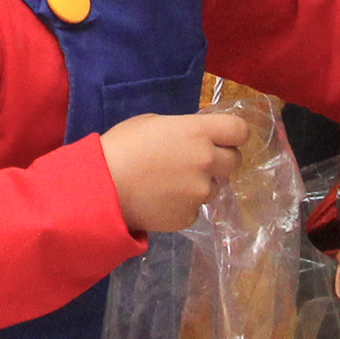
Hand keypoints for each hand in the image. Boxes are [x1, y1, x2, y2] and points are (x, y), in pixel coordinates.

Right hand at [101, 112, 248, 232]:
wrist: (99, 189)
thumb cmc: (121, 147)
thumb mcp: (154, 122)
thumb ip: (184, 128)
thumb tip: (197, 137)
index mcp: (199, 132)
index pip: (240, 131)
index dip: (234, 134)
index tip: (224, 138)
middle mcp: (206, 161)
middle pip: (235, 161)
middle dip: (221, 160)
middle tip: (197, 162)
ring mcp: (199, 192)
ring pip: (215, 187)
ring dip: (201, 184)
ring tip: (171, 183)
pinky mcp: (189, 216)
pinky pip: (195, 208)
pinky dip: (183, 205)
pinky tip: (161, 200)